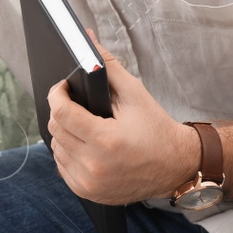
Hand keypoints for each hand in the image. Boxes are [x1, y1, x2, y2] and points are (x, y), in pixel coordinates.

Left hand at [44, 29, 200, 205]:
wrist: (176, 166)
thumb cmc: (157, 128)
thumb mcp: (135, 93)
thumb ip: (107, 66)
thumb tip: (86, 39)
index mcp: (106, 140)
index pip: (62, 113)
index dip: (57, 94)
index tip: (63, 86)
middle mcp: (95, 165)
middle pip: (56, 129)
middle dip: (61, 111)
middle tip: (74, 102)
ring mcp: (89, 183)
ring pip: (56, 148)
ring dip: (63, 132)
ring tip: (82, 122)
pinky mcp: (88, 193)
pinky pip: (62, 166)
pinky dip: (68, 151)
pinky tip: (84, 143)